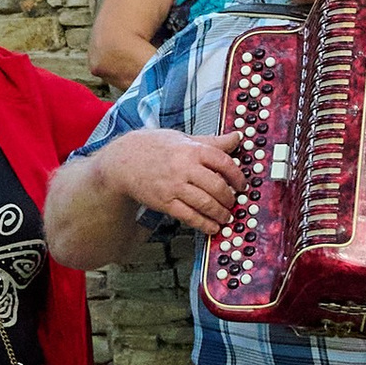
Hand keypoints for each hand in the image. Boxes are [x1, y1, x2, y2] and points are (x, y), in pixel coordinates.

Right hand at [111, 124, 247, 234]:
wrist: (123, 162)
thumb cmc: (155, 147)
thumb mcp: (184, 138)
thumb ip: (212, 141)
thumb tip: (237, 137)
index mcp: (191, 149)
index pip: (223, 162)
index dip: (237, 176)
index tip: (242, 185)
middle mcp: (184, 167)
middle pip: (217, 186)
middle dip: (230, 198)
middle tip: (234, 202)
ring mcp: (174, 186)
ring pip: (205, 203)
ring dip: (220, 213)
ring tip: (226, 217)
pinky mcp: (165, 202)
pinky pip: (189, 216)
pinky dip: (204, 224)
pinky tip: (212, 227)